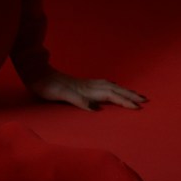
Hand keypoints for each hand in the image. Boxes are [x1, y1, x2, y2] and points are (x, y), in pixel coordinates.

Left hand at [26, 67, 147, 110]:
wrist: (35, 72)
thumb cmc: (46, 86)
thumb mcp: (59, 94)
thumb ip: (77, 100)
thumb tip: (94, 108)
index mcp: (86, 90)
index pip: (110, 96)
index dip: (124, 101)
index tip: (138, 107)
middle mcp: (88, 85)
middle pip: (113, 89)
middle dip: (129, 94)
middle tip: (145, 99)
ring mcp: (85, 83)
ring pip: (109, 86)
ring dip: (123, 90)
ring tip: (134, 94)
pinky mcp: (80, 84)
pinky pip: (102, 85)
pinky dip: (112, 87)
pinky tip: (113, 87)